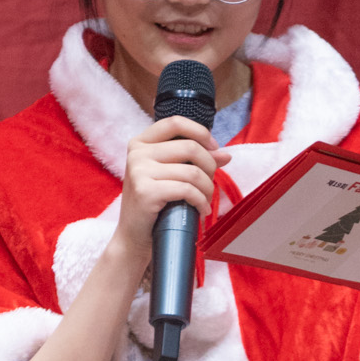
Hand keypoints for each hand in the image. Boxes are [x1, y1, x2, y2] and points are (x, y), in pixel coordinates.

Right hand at [111, 116, 228, 267]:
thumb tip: (225, 154)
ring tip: (206, 201)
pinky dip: (200, 201)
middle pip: (190, 147)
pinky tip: (201, 210)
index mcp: (140, 143)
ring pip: (192, 171)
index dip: (200, 132)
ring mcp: (139, 171)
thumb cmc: (154, 206)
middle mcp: (137, 153)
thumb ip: (194, 161)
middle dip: (210, 167)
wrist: (134, 237)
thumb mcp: (171, 177)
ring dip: (207, 189)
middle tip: (210, 185)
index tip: (214, 149)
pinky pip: (186, 190)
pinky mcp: (145, 191)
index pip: (175, 122)